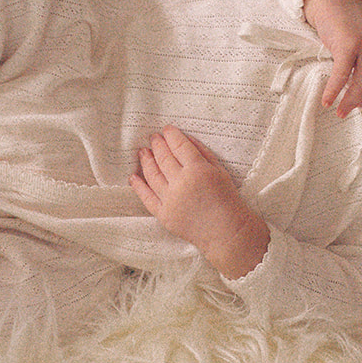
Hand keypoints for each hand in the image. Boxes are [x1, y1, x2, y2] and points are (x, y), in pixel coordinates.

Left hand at [130, 126, 270, 279]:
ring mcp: (170, 200)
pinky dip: (138, 186)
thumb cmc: (228, 200)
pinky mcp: (164, 215)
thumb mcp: (220, 171)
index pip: (179, 146)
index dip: (171, 135)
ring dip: (146, 161)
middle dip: (157, 145)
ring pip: (152, 175)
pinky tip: (133, 176)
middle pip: (163, 158)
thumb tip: (185, 139)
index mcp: (197, 170)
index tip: (167, 130)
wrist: (227, 232)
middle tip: (153, 138)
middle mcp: (181, 183)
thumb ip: (202, 153)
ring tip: (143, 152)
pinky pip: (146, 198)